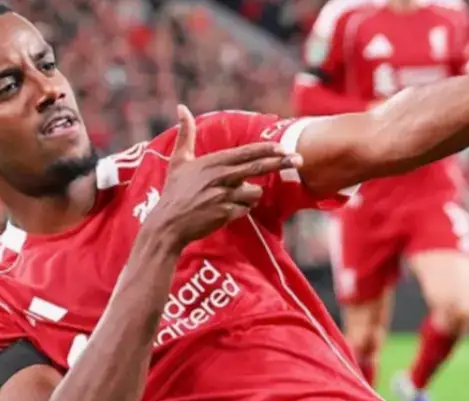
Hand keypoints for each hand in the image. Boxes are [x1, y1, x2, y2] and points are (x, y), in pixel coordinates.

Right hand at [144, 105, 301, 251]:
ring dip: (249, 195)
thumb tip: (181, 107)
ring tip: (230, 199)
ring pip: (254, 192)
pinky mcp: (226, 213)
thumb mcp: (178, 161)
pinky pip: (246, 209)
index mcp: (213, 162)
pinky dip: (240, 210)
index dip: (267, 149)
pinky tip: (225, 211)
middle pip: (258, 167)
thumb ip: (185, 134)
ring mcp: (224, 196)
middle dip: (281, 162)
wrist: (168, 224)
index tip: (284, 147)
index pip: (246, 152)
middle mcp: (221, 176)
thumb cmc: (174, 192)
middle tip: (300, 160)